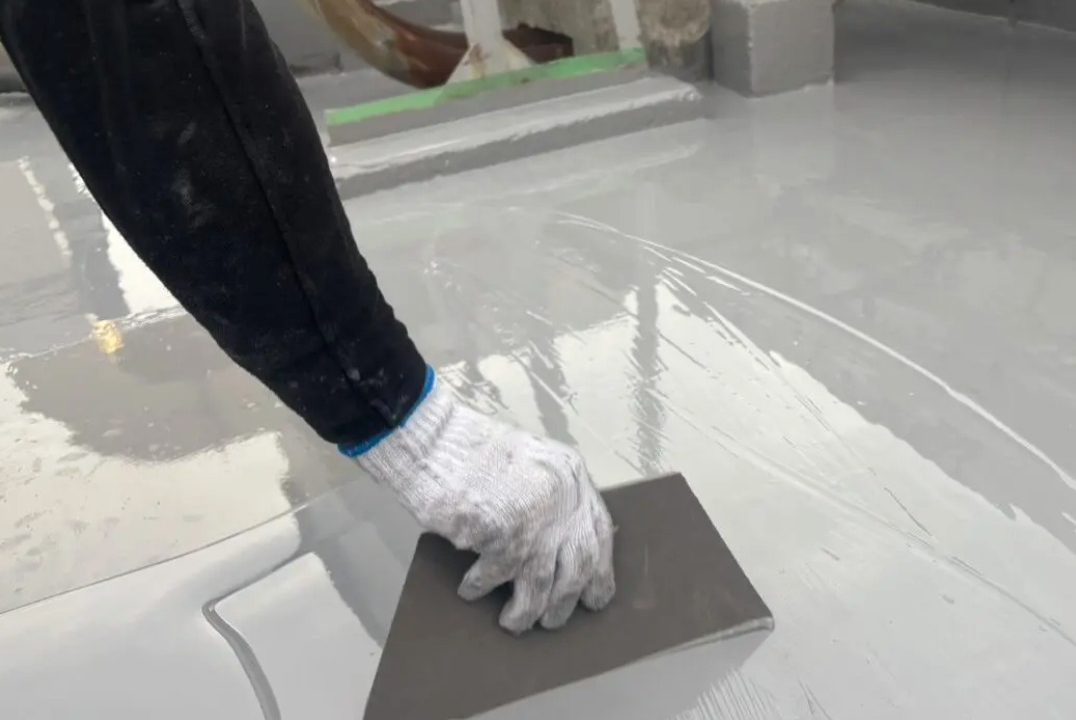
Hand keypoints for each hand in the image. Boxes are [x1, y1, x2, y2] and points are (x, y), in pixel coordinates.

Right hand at [355, 376, 615, 633]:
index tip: (594, 595)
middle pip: (579, 565)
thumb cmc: (472, 449)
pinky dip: (481, 588)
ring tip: (514, 622)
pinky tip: (470, 591)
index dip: (599, 569)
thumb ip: (550, 495)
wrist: (434, 438)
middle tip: (553, 620)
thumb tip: (558, 545)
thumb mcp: (530, 462)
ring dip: (527, 611)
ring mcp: (535, 518)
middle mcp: (561, 497)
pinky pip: (495, 577)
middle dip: (567, 601)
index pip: (598, 532)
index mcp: (570, 474)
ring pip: (543, 584)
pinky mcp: (501, 534)